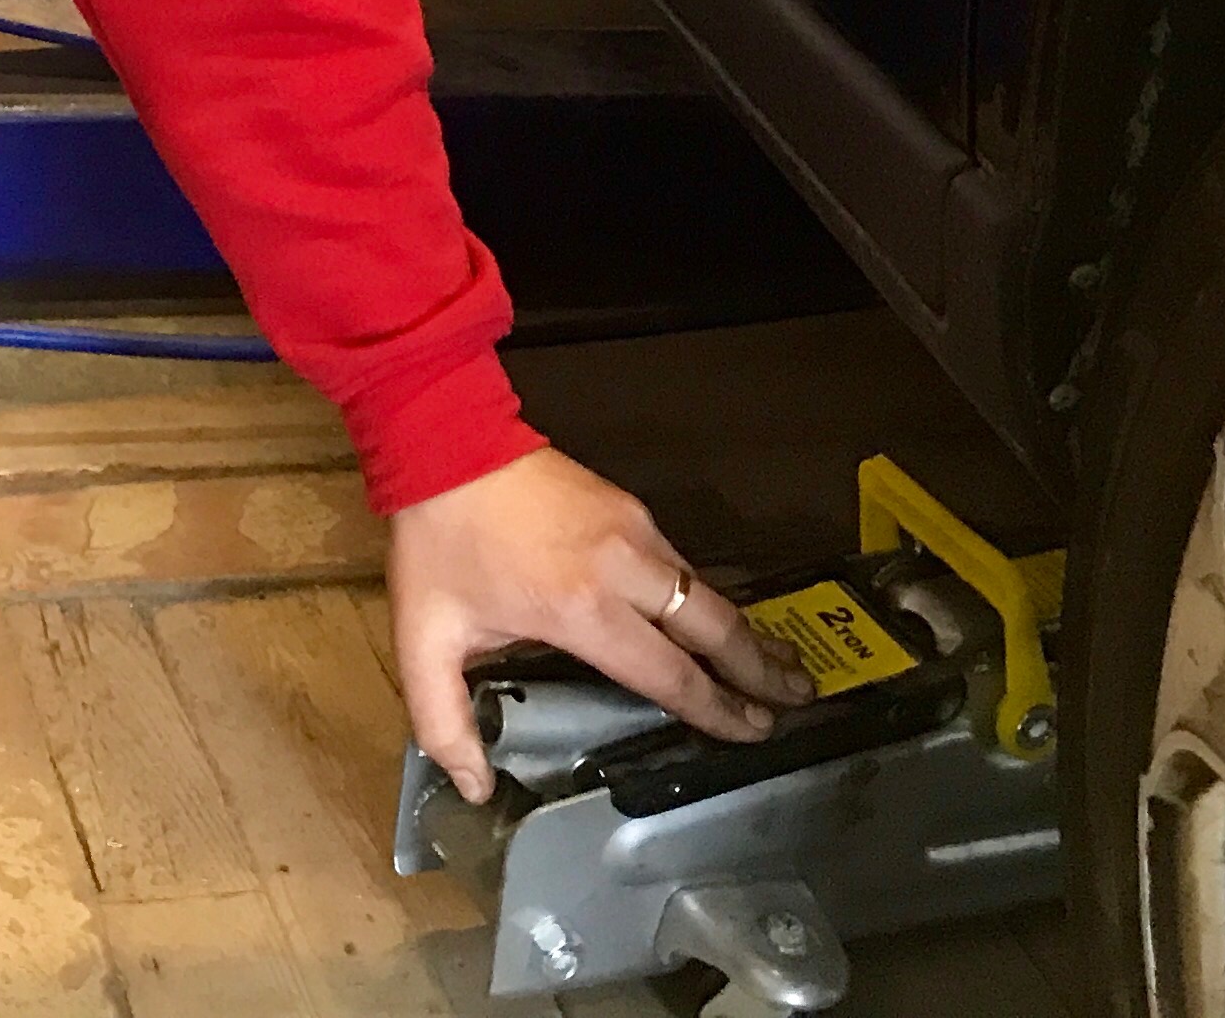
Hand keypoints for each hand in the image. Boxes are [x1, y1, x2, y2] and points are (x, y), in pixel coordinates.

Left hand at [385, 448, 816, 803]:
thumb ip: (445, 721)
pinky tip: (711, 618)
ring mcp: (633, 530)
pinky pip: (680, 562)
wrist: (446, 438)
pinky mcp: (628, 505)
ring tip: (775, 664)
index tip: (754, 732)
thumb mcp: (425, 639)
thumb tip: (473, 787)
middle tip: (799, 699)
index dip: (716, 710)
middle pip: (713, 628)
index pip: (670, 674)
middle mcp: (624, 569)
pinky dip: (706, 598)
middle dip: (760, 668)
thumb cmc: (438, 542)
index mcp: (582, 610)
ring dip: (741, 630)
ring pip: (703, 591)